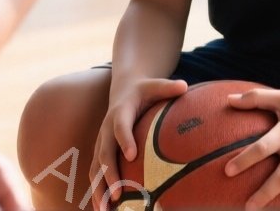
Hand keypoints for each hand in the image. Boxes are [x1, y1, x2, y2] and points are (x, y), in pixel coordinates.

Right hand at [90, 78, 189, 210]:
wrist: (123, 90)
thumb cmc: (144, 90)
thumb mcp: (155, 85)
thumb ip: (168, 87)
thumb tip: (184, 86)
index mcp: (119, 112)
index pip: (120, 126)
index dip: (125, 139)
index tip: (132, 155)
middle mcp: (106, 129)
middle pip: (104, 153)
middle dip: (109, 175)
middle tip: (118, 195)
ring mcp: (101, 143)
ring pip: (95, 169)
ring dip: (98, 190)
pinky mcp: (100, 153)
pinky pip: (96, 175)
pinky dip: (98, 193)